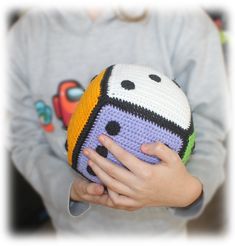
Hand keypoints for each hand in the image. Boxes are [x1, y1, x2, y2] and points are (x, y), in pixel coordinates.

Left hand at [83, 134, 201, 210]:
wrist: (183, 194)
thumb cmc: (177, 173)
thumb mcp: (173, 157)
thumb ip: (158, 148)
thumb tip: (142, 146)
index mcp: (146, 172)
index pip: (123, 156)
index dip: (110, 146)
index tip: (101, 137)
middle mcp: (138, 185)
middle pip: (112, 171)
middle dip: (97, 159)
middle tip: (87, 150)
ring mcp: (136, 196)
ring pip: (111, 185)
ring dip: (98, 173)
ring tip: (90, 163)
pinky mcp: (136, 204)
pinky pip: (117, 200)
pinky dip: (108, 192)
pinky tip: (104, 182)